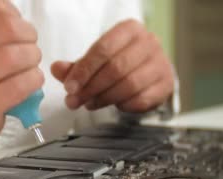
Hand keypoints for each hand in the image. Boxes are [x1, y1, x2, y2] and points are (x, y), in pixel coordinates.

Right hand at [0, 0, 43, 157]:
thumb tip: (4, 1)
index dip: (11, 11)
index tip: (13, 22)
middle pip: (5, 27)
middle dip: (27, 33)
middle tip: (29, 42)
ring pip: (12, 57)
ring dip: (32, 56)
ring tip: (30, 61)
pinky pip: (18, 86)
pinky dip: (34, 79)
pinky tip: (31, 79)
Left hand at [51, 19, 173, 112]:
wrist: (151, 72)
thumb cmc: (121, 62)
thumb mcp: (95, 61)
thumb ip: (75, 67)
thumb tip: (56, 69)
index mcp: (129, 30)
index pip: (103, 48)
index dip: (83, 70)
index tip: (69, 87)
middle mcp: (148, 42)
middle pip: (115, 68)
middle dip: (91, 88)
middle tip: (75, 101)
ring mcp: (160, 63)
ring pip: (128, 85)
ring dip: (104, 98)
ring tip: (90, 103)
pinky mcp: (165, 84)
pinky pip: (141, 99)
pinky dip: (123, 105)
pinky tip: (114, 105)